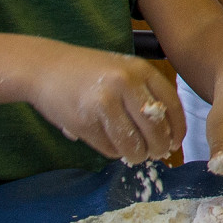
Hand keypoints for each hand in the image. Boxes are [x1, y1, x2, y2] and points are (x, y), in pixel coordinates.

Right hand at [30, 45, 183, 164]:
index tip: (176, 143)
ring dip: (137, 155)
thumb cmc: (90, 72)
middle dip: (158, 147)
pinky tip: (111, 145)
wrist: (45, 67)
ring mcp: (103, 103)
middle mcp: (125, 84)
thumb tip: (169, 134)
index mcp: (140, 69)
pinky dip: (114, 152)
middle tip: (156, 154)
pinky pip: (109, 148)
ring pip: (132, 143)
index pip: (171, 105)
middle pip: (154, 128)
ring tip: (135, 154)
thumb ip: (145, 93)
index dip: (177, 129)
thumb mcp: (124, 71)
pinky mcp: (84, 122)